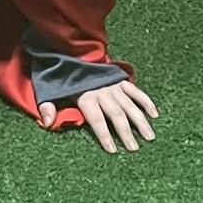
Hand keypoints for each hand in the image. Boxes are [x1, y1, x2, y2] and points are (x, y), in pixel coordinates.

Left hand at [41, 80, 158, 153]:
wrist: (71, 52)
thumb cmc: (60, 77)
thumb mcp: (49, 90)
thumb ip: (48, 107)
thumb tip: (47, 123)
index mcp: (85, 95)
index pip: (97, 119)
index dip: (104, 134)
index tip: (113, 150)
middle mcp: (102, 91)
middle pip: (116, 114)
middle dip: (126, 132)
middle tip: (134, 149)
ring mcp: (113, 85)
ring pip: (129, 104)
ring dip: (140, 120)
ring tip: (150, 137)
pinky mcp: (120, 80)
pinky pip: (135, 91)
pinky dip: (145, 101)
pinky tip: (155, 115)